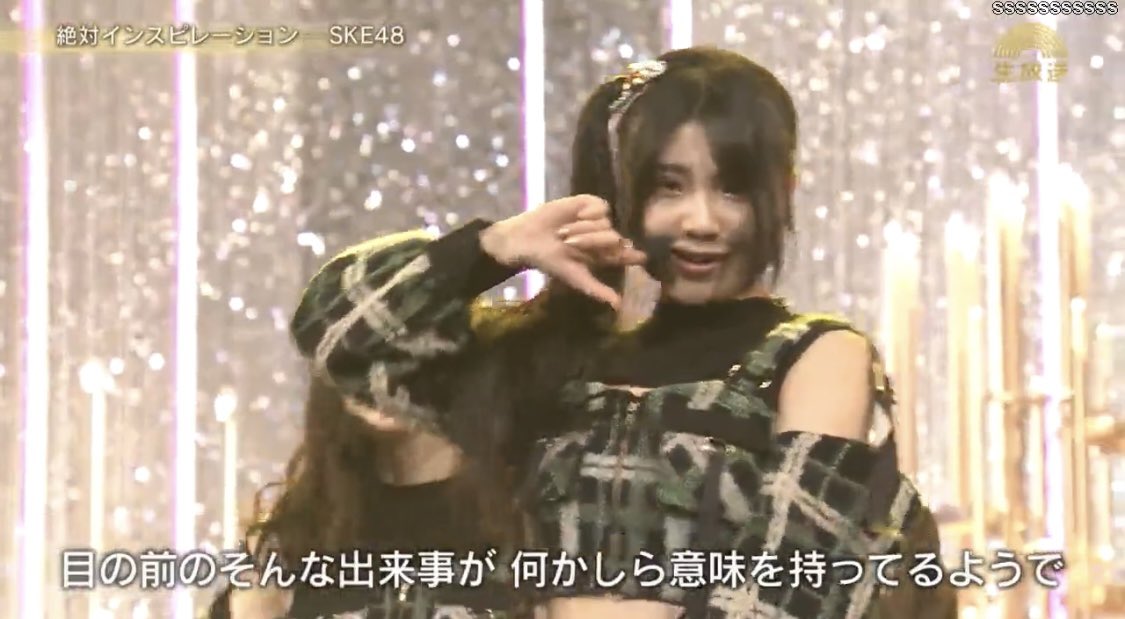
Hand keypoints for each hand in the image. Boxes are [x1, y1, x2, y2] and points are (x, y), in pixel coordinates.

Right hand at [480, 195, 645, 308]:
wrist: (528, 239)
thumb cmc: (550, 261)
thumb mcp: (574, 276)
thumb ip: (597, 289)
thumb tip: (619, 305)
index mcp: (603, 256)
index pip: (625, 255)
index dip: (634, 255)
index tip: (641, 257)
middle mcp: (603, 237)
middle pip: (614, 237)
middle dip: (593, 242)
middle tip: (571, 245)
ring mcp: (596, 220)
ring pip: (606, 223)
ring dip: (584, 229)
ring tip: (565, 233)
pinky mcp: (587, 204)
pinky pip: (600, 206)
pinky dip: (589, 212)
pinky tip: (577, 216)